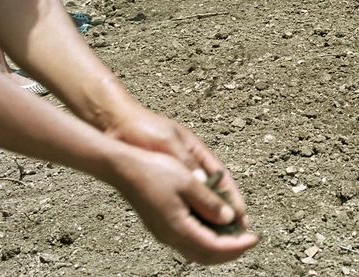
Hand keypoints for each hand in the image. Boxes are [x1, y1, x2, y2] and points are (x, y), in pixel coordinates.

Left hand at [104, 103, 247, 222]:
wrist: (116, 123)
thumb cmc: (142, 128)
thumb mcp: (168, 143)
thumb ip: (187, 163)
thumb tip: (203, 182)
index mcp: (197, 152)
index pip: (223, 178)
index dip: (233, 199)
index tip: (242, 216)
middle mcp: (191, 165)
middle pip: (215, 193)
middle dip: (226, 213)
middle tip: (235, 234)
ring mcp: (177, 174)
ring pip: (199, 199)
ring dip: (209, 216)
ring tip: (216, 237)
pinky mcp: (163, 181)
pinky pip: (182, 202)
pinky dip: (190, 215)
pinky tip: (191, 228)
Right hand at [112, 146, 257, 264]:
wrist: (123, 168)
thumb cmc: (153, 171)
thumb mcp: (189, 182)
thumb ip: (210, 202)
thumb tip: (229, 218)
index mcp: (178, 227)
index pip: (215, 247)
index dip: (237, 245)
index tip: (254, 237)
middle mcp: (170, 235)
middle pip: (206, 255)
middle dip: (231, 251)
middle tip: (249, 240)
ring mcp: (164, 232)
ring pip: (196, 251)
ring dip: (219, 247)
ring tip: (236, 235)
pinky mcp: (161, 225)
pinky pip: (188, 241)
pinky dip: (206, 239)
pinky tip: (215, 227)